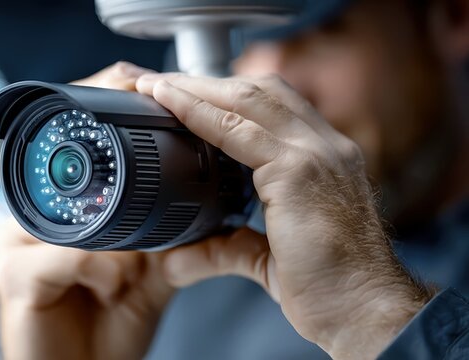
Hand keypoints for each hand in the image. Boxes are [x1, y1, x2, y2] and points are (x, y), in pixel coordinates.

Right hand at [0, 62, 172, 359]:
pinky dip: (102, 271)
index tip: (154, 104)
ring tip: (132, 265)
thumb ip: (171, 236)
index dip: (108, 115)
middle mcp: (27, 219)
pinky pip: (66, 257)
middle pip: (59, 164)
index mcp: (54, 209)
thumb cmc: (106, 326)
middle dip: (108, 168)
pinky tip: (112, 288)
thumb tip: (210, 198)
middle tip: (153, 179)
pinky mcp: (13, 280)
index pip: (74, 149)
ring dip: (113, 238)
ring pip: (69, 211)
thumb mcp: (147, 273)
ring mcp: (14, 247)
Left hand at [135, 73, 433, 358]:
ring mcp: (316, 154)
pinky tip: (170, 104)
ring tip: (155, 87)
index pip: (273, 108)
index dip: (227, 94)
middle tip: (159, 83)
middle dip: (205, 82)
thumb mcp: (271, 258)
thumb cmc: (332, 289)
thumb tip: (186, 254)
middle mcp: (325, 148)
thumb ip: (231, 245)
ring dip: (195, 88)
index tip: (186, 93)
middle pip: (259, 90)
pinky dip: (198, 112)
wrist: (366, 313)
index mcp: (325, 160)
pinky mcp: (299, 171)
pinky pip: (237, 130)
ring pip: (246, 99)